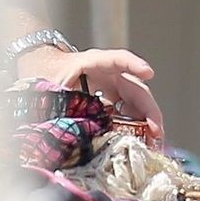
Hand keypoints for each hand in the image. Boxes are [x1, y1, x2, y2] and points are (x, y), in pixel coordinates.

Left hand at [17, 45, 164, 140]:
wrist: (42, 69)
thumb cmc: (46, 74)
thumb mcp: (51, 87)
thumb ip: (62, 103)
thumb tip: (74, 130)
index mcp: (93, 63)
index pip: (117, 59)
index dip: (133, 65)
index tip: (148, 72)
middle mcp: (108, 73)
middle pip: (135, 87)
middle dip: (149, 108)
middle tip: (157, 130)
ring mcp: (112, 85)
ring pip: (136, 101)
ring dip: (147, 120)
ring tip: (155, 141)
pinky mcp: (112, 98)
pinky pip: (128, 110)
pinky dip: (136, 124)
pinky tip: (142, 140)